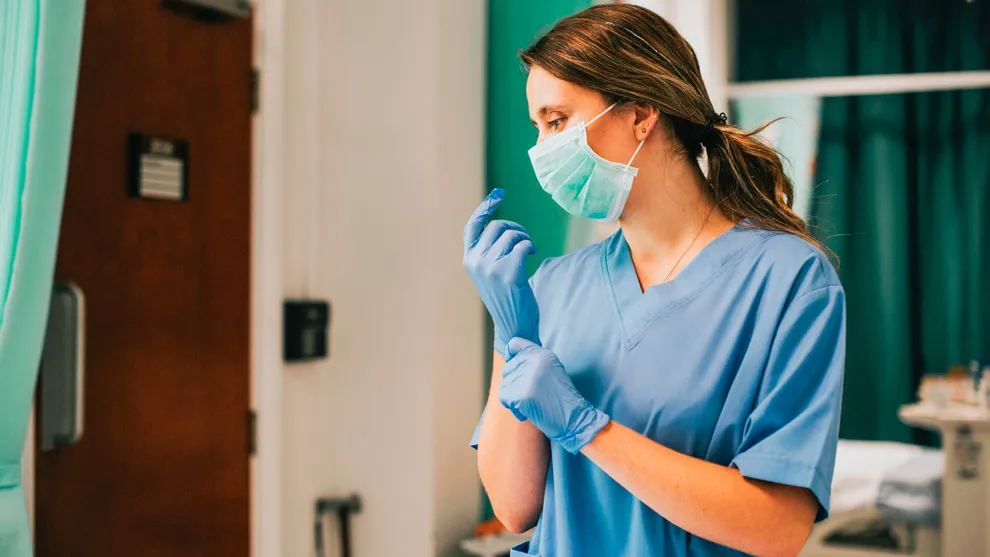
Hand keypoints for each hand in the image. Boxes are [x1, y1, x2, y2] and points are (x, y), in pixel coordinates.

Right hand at [463, 189, 540, 358]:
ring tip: (529, 250)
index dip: (485, 208)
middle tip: (526, 240)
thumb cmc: (506, 297)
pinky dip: (530, 246)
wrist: (515, 325)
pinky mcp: (508, 272)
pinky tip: (533, 254)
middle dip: (516, 228)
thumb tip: (501, 224)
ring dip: (525, 238)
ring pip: (511, 234)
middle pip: (497, 226)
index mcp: (469, 260)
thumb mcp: (490, 272)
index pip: (472, 226)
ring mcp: (491, 267)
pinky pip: (523, 245)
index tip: (499, 194)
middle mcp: (476, 261)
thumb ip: (488, 251)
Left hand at [499, 338, 609, 453]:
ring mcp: (528, 378)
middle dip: (514, 384)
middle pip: (507, 369)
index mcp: (542, 354)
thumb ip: (533, 362)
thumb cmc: (562, 398)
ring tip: (532, 403)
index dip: (511, 356)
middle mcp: (534, 362)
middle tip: (531, 395)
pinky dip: (514, 409)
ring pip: (504, 385)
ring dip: (514, 398)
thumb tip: (509, 361)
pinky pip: (505, 399)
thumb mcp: (552, 370)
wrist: (575, 418)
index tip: (516, 368)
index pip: (514, 344)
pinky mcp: (522, 395)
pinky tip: (528, 412)